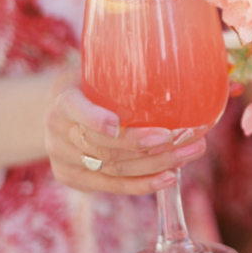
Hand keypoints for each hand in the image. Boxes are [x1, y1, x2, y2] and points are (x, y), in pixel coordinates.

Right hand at [45, 85, 210, 194]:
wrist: (63, 111)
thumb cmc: (95, 84)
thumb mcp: (103, 69)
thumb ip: (134, 71)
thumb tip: (194, 66)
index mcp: (62, 97)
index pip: (74, 108)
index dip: (94, 118)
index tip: (118, 123)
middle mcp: (57, 130)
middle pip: (103, 145)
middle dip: (145, 144)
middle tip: (184, 135)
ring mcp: (62, 158)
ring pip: (113, 168)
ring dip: (156, 163)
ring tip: (190, 152)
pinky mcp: (73, 178)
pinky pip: (112, 186)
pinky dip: (143, 183)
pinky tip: (170, 177)